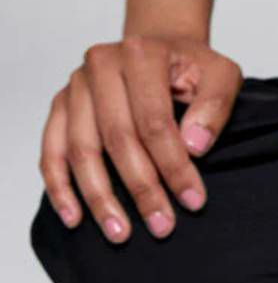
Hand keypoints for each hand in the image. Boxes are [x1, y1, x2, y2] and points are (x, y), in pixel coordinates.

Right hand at [39, 35, 241, 242]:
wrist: (161, 49)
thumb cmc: (193, 67)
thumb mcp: (221, 75)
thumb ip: (215, 105)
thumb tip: (194, 147)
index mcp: (141, 54)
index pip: (155, 122)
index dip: (174, 166)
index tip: (193, 201)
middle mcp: (101, 65)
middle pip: (117, 138)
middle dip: (141, 188)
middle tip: (161, 227)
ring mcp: (76, 86)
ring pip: (81, 149)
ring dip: (99, 196)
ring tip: (119, 233)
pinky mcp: (61, 104)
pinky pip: (51, 149)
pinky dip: (59, 185)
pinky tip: (74, 217)